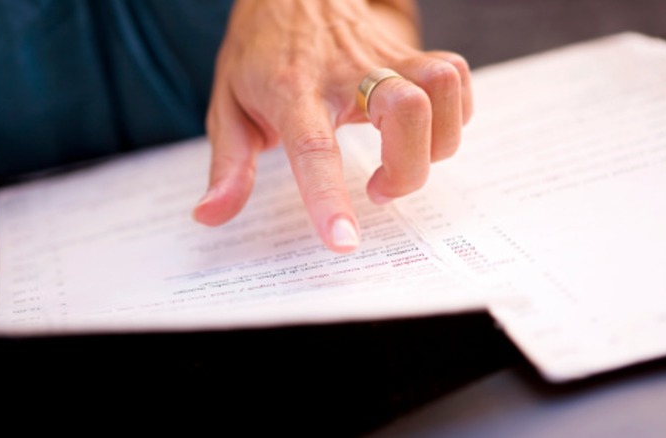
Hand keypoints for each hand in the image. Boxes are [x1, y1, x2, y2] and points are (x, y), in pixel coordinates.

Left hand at [193, 0, 472, 252]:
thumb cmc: (260, 53)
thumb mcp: (227, 106)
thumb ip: (228, 166)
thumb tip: (210, 216)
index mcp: (293, 92)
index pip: (314, 148)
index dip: (329, 198)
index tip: (343, 242)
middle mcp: (346, 71)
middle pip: (407, 111)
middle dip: (408, 170)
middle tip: (377, 190)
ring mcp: (384, 56)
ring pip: (441, 89)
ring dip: (435, 143)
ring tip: (402, 161)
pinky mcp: (408, 51)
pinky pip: (455, 77)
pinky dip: (453, 113)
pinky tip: (424, 132)